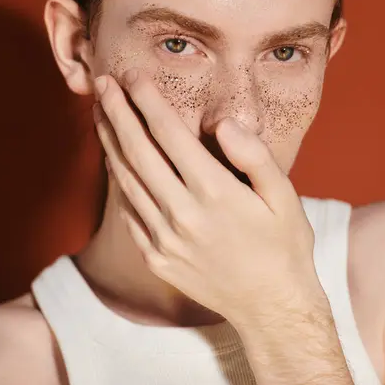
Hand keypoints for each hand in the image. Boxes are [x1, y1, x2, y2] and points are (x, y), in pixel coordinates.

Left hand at [92, 68, 322, 327]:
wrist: (272, 309)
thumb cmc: (283, 246)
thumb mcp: (285, 197)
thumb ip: (255, 156)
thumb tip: (223, 124)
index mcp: (214, 193)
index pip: (170, 134)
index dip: (148, 101)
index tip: (133, 75)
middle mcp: (182, 214)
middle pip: (138, 151)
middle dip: (118, 112)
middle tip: (102, 83)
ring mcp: (164, 238)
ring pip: (126, 179)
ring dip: (109, 141)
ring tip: (99, 112)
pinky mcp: (155, 256)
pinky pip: (128, 210)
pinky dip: (117, 179)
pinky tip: (112, 160)